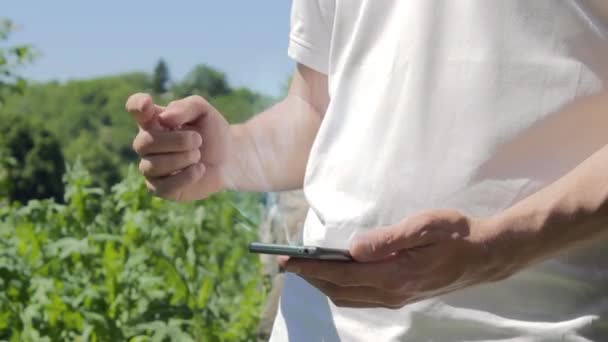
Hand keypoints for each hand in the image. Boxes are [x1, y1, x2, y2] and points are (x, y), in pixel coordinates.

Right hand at [126, 93, 231, 200]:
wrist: (229, 158)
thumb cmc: (211, 132)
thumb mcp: (203, 112)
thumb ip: (185, 107)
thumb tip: (163, 119)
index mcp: (154, 120)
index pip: (135, 108)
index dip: (136, 105)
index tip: (147, 104)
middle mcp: (147, 143)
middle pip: (144, 142)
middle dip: (176, 141)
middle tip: (198, 140)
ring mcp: (151, 167)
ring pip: (152, 166)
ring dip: (182, 159)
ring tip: (198, 155)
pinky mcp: (161, 188)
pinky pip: (163, 187)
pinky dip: (186, 177)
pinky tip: (199, 169)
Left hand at [280, 209, 519, 308]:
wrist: (483, 255)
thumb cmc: (456, 234)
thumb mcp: (425, 226)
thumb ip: (388, 239)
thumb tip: (353, 248)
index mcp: (395, 275)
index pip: (340, 274)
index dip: (310, 268)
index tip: (287, 261)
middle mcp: (392, 292)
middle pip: (338, 290)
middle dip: (310, 277)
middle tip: (287, 263)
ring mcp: (395, 298)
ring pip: (347, 297)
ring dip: (323, 283)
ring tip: (305, 267)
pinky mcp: (399, 296)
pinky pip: (360, 297)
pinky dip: (340, 286)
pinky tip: (335, 274)